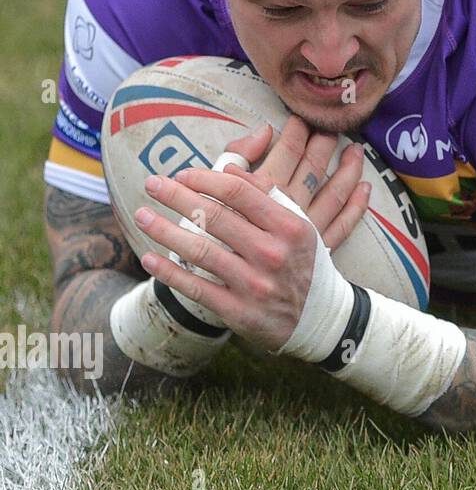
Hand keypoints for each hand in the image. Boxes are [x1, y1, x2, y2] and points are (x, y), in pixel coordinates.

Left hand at [134, 166, 321, 350]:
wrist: (320, 317)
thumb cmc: (302, 264)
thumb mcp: (298, 227)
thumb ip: (266, 197)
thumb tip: (228, 171)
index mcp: (289, 227)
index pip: (240, 193)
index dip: (205, 180)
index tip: (181, 174)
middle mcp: (273, 254)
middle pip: (215, 217)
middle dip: (176, 196)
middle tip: (151, 184)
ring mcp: (255, 284)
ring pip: (200, 251)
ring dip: (164, 231)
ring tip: (141, 215)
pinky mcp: (239, 311)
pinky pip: (196, 288)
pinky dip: (169, 273)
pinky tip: (148, 258)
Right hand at [223, 117, 370, 248]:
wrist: (225, 301)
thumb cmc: (209, 250)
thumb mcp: (212, 201)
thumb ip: (235, 161)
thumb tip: (264, 131)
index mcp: (265, 195)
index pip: (286, 153)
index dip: (295, 133)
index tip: (300, 117)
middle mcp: (292, 211)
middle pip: (314, 169)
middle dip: (324, 144)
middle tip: (332, 123)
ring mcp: (309, 233)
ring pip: (334, 194)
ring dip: (347, 170)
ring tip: (357, 148)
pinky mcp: (319, 252)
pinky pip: (344, 226)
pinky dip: (357, 207)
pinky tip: (366, 189)